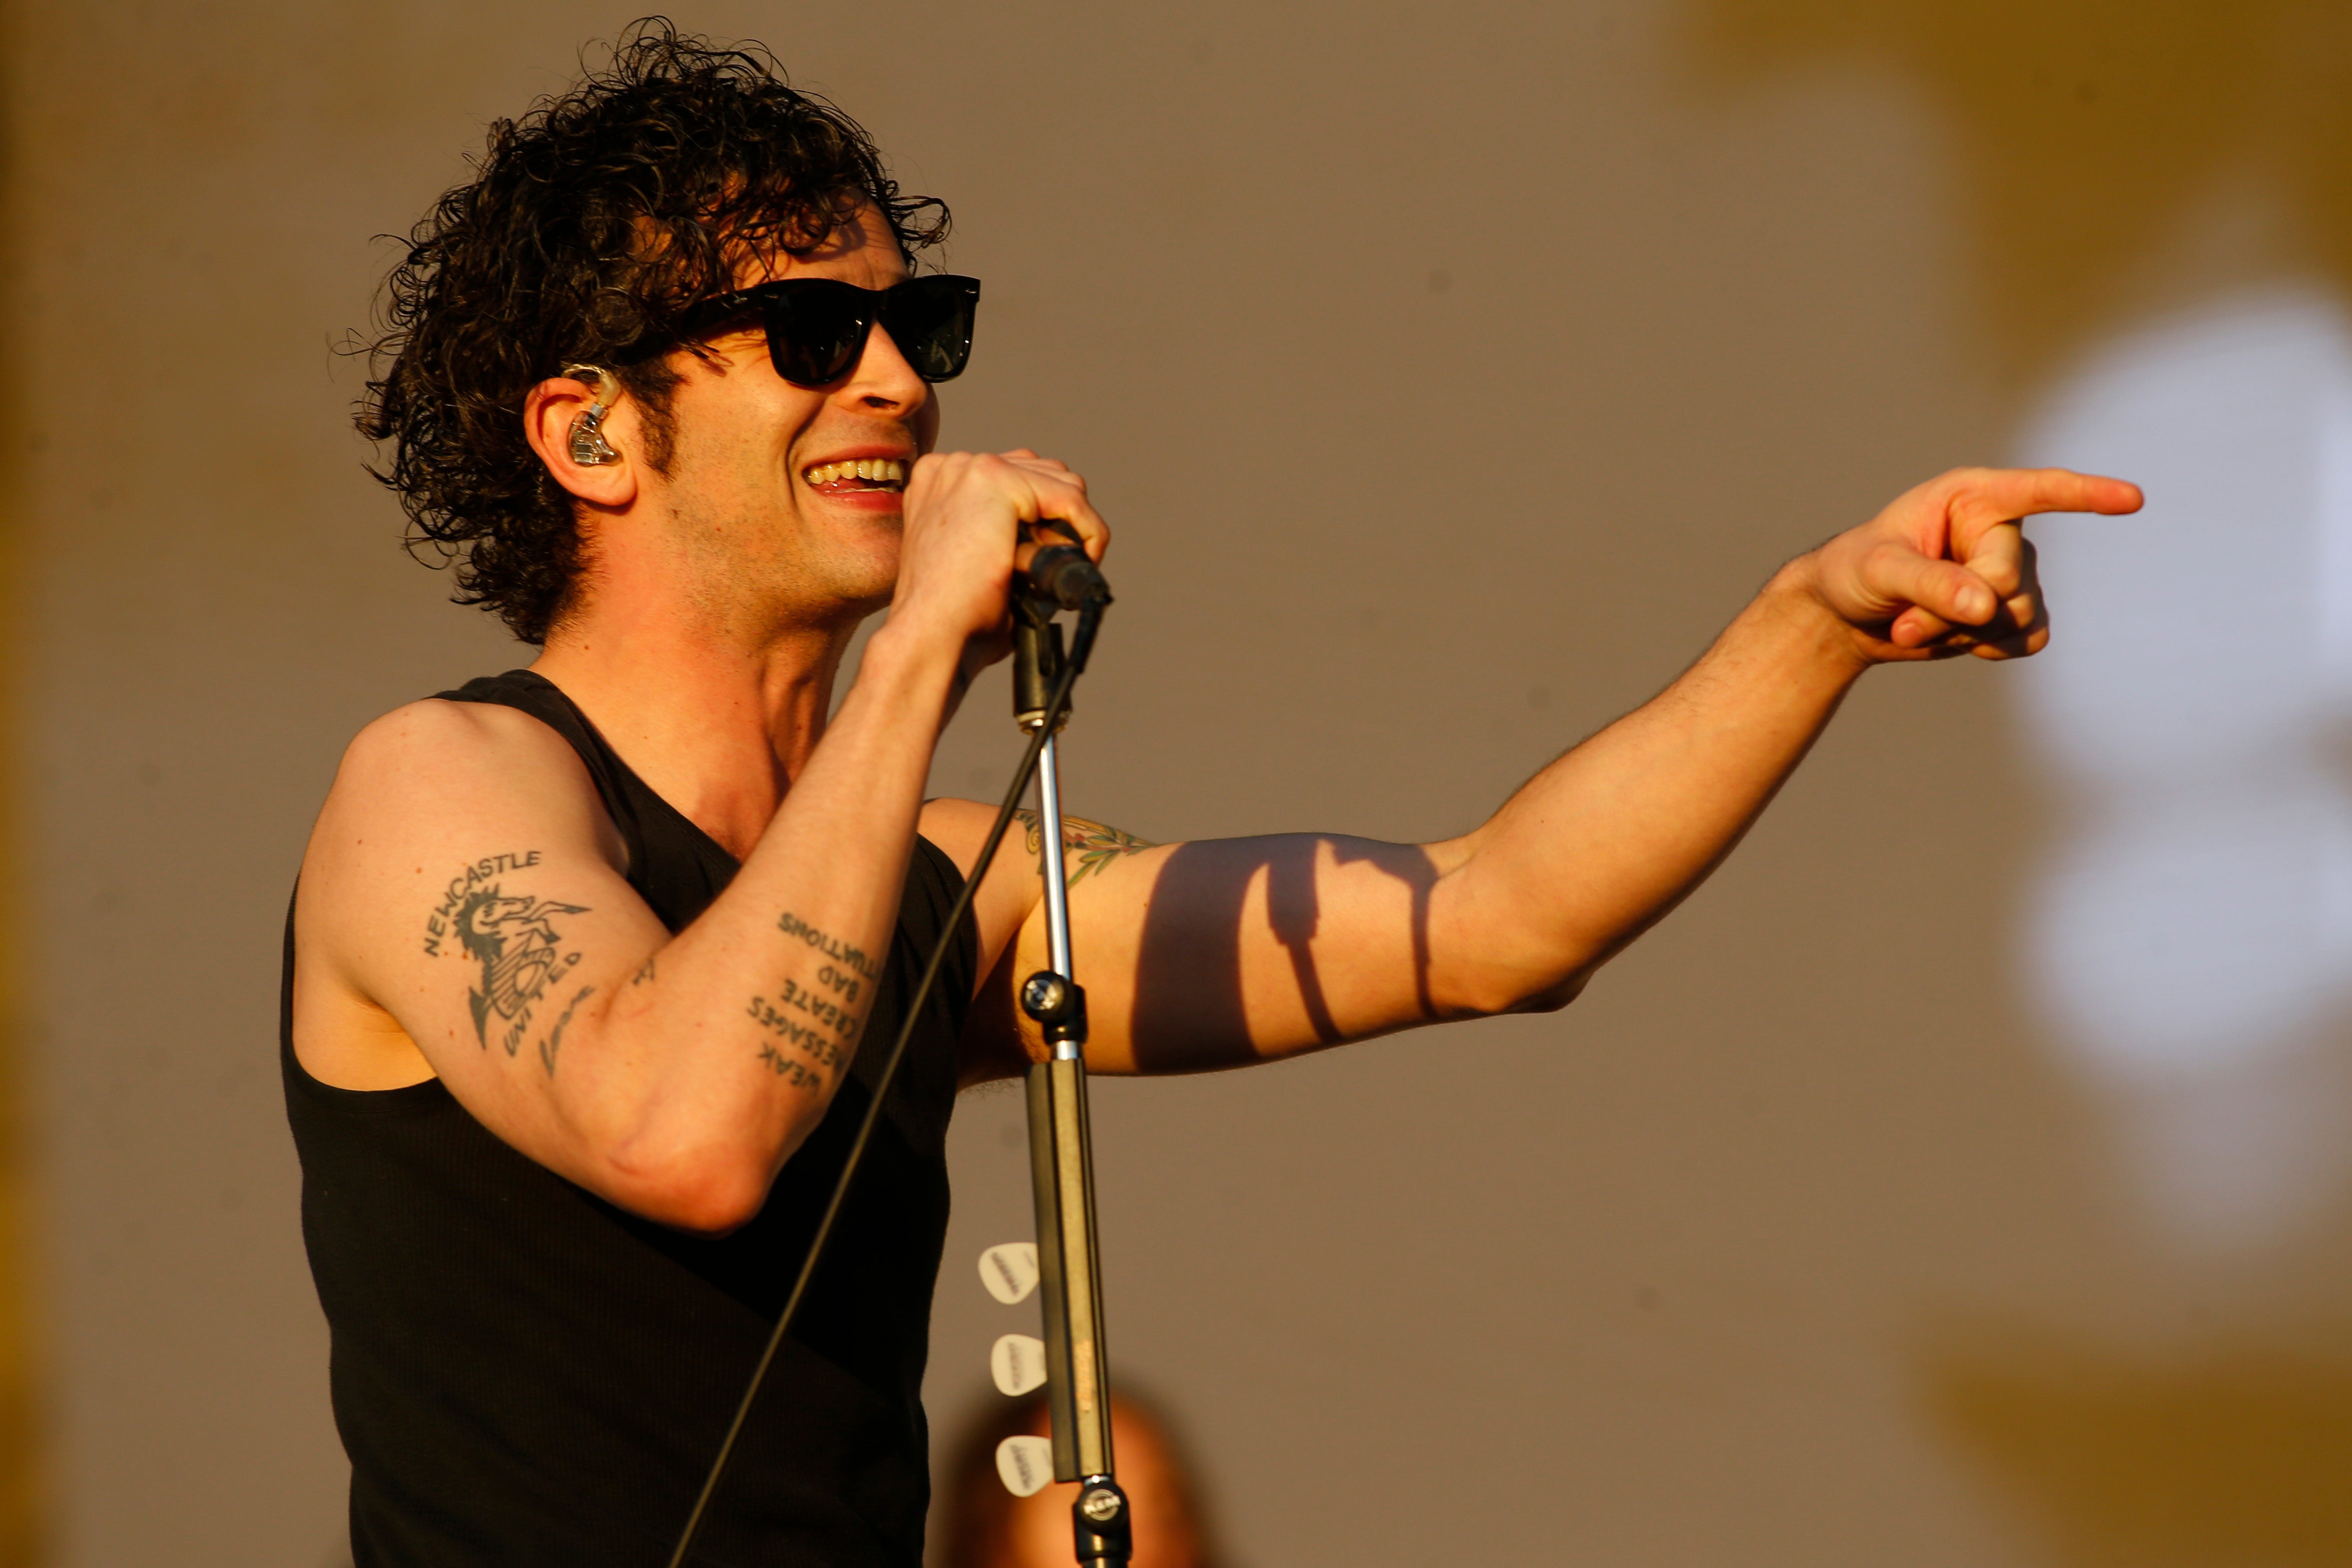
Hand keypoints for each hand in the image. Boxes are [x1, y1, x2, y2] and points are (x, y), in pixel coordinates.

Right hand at [887, 448, 1109, 674]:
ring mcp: (972, 467)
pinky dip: (1088, 531)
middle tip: (1056, 565)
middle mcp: (952, 467)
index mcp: (942, 484)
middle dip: (1060, 518)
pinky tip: (1083, 560)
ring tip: (1059, 567)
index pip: (1017, 478)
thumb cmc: (953, 617)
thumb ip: (1006, 535)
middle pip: (1042, 472)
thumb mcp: (979, 563)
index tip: (1046, 557)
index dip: (1043, 518)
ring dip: (1073, 525)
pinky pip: (1070, 498)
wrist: (931, 635)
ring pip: (1061, 482)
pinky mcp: (998, 481)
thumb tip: (1058, 537)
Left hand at [1798, 466, 2141, 663]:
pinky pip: (2028, 639)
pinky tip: (1957, 640)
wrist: (1847, 615)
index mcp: (1972, 496)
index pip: (2039, 490)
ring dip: (1965, 633)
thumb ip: (1929, 583)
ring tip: (1916, 625)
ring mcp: (2012, 572)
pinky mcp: (2012, 613)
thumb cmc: (1854, 572)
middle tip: (1907, 620)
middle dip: (1958, 609)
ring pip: (2019, 613)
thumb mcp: (1878, 570)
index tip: (2132, 500)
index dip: (2086, 494)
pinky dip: (1989, 649)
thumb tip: (1988, 605)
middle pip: (2011, 578)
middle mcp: (1999, 529)